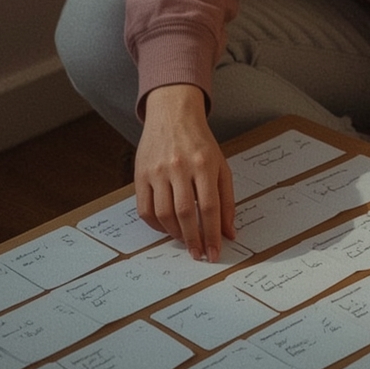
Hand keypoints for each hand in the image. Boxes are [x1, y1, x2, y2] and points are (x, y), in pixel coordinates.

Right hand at [133, 84, 234, 260]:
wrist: (172, 114)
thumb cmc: (200, 143)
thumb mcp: (221, 166)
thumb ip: (227, 200)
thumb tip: (229, 233)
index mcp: (203, 164)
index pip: (209, 207)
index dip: (212, 234)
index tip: (214, 253)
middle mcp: (179, 167)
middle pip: (185, 214)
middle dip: (193, 240)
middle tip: (198, 254)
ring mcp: (157, 170)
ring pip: (163, 214)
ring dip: (175, 234)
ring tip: (184, 239)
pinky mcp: (140, 174)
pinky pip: (145, 208)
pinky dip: (155, 224)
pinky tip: (166, 227)